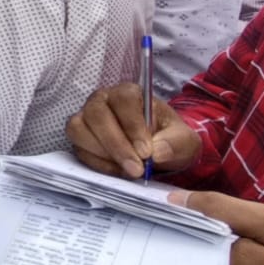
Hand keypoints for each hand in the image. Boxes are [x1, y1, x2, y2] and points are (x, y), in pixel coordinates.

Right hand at [66, 82, 200, 178]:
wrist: (157, 151)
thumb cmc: (168, 138)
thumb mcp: (184, 140)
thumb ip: (175, 143)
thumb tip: (157, 153)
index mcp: (128, 93)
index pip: (124, 100)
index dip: (133, 126)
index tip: (147, 152)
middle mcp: (102, 100)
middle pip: (97, 114)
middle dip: (116, 145)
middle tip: (136, 169)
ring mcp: (86, 118)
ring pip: (79, 130)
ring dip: (103, 154)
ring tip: (128, 170)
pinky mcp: (80, 138)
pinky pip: (79, 149)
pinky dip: (98, 164)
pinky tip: (118, 171)